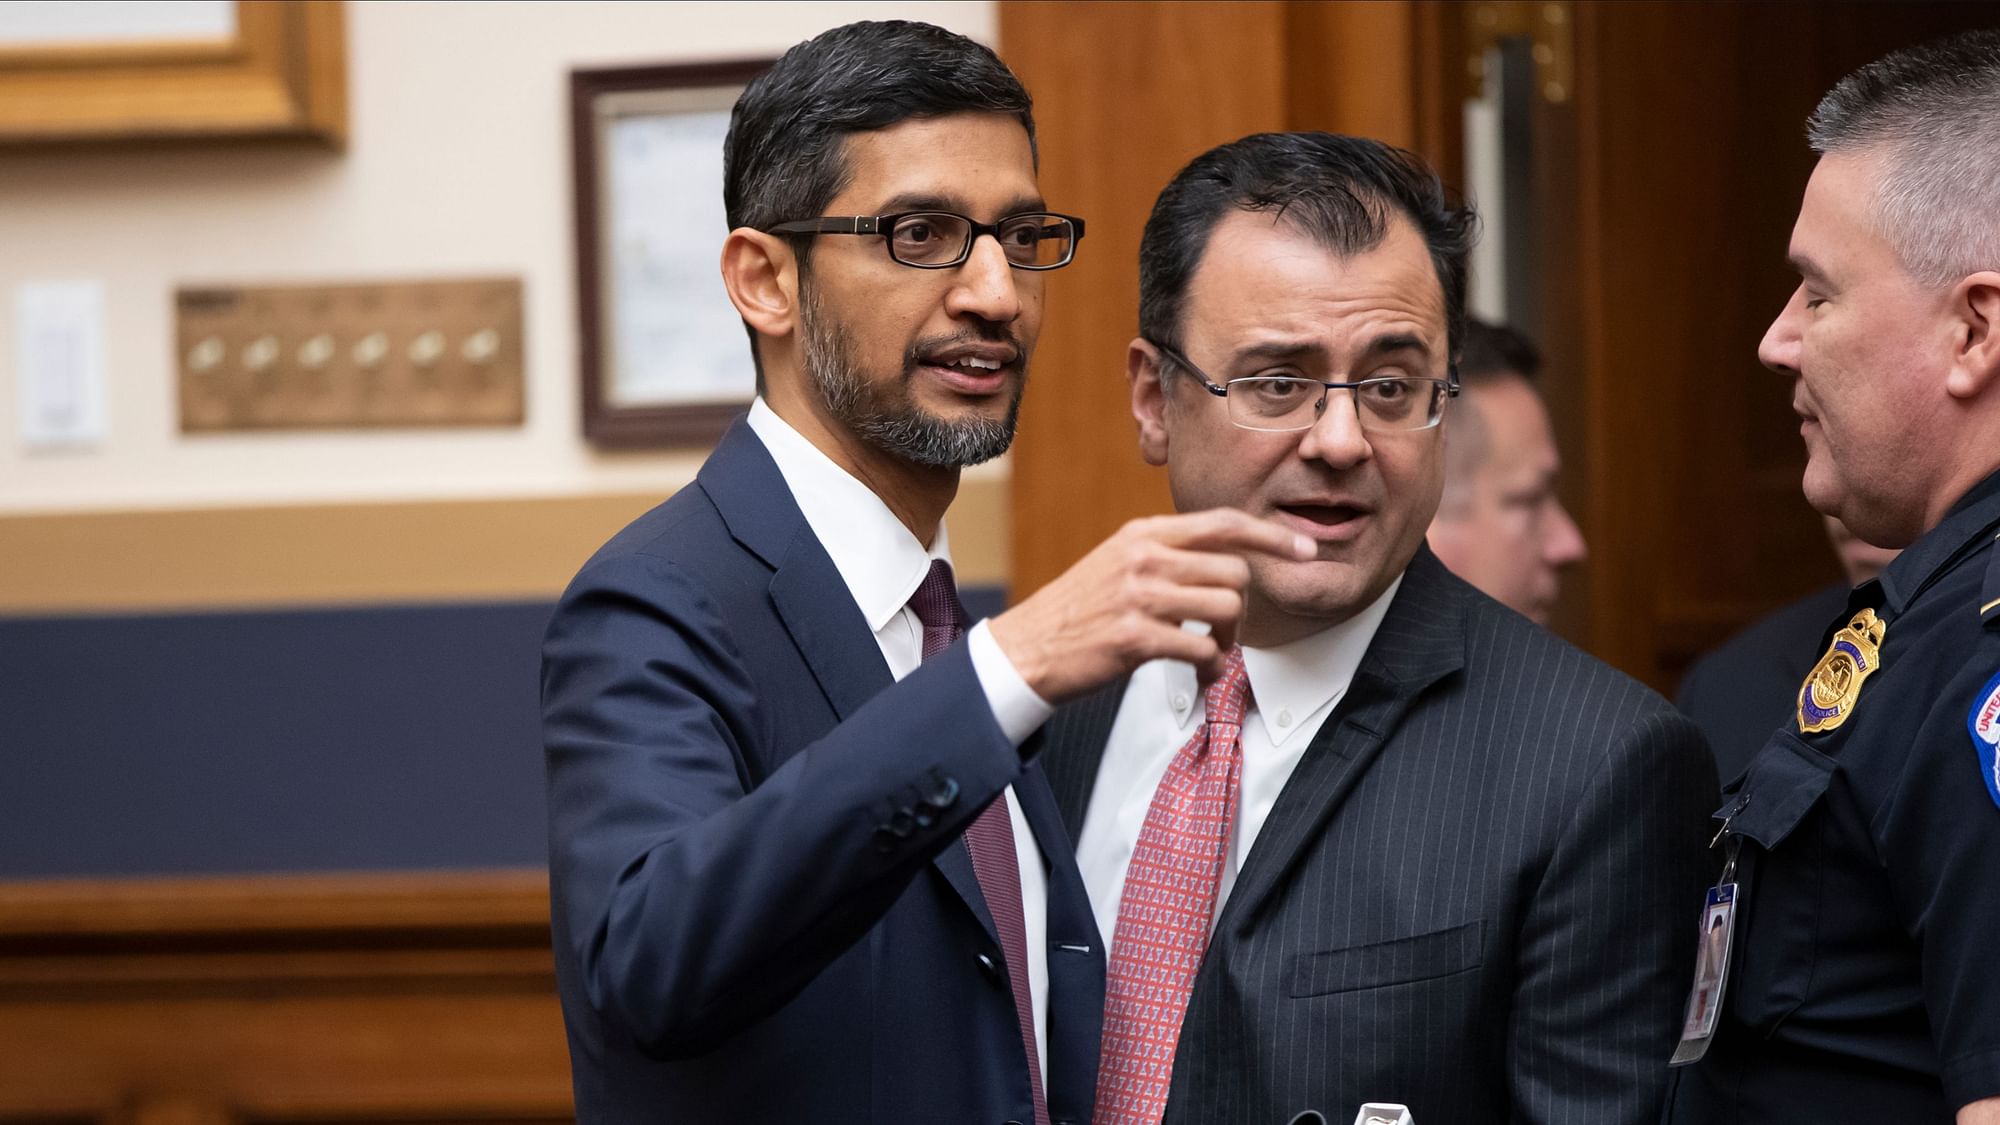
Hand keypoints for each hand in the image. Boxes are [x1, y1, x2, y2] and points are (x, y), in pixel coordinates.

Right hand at [988, 509, 1312, 702]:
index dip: (1272, 535)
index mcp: (1143, 534)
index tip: (1304, 549)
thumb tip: (1221, 560)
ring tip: (1210, 655)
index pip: (1223, 522)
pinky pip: (1202, 650)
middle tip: (1223, 635)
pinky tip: (1198, 675)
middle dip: (1242, 609)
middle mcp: (1144, 557)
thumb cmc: (1078, 612)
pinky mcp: (1134, 637)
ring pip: (1227, 608)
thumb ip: (1165, 554)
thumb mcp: (1118, 563)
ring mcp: (1139, 595)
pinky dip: (1210, 668)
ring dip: (1229, 641)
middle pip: (1234, 572)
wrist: (1025, 649)